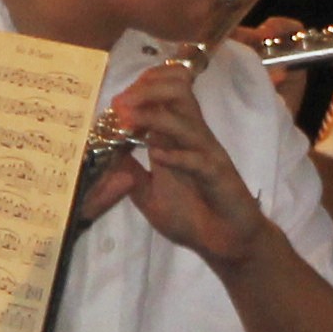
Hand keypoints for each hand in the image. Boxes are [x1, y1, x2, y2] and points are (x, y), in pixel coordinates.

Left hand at [88, 62, 272, 264]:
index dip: (140, 88)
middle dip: (146, 90)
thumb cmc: (191, 217)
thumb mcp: (148, 195)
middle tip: (119, 104)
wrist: (226, 243)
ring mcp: (207, 154)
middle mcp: (194, 137)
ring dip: (154, 115)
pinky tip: (156, 157)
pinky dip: (175, 155)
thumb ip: (130, 173)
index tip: (115, 104)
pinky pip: (197, 159)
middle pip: (178, 91)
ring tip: (127, 119)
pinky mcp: (218, 175)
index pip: (164, 94)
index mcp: (178, 137)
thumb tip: (107, 153)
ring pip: (186, 119)